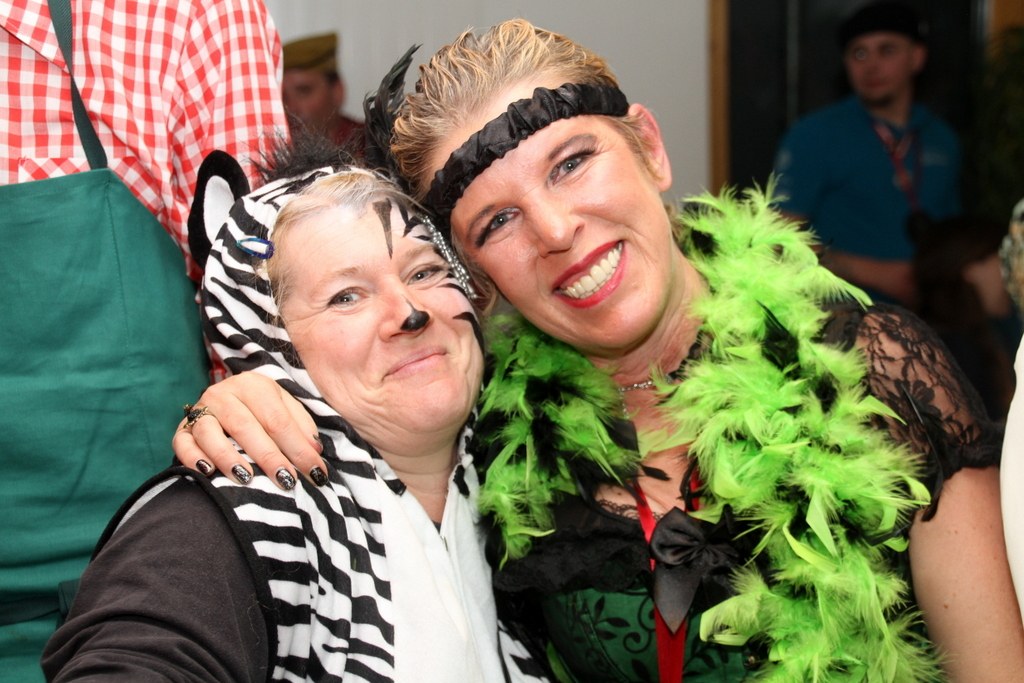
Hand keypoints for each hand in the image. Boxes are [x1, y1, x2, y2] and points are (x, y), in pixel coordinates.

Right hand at [172, 372, 326, 488]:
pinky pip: (183, 442)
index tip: (316, 473)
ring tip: (246, 477)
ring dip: (227, 456)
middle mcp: (224, 393)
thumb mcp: (286, 410)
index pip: (278, 420)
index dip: (299, 448)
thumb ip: (302, 427)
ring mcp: (201, 409)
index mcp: (254, 385)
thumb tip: (314, 451)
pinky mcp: (182, 427)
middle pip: (246, 426)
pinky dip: (193, 457)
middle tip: (286, 481)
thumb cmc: (264, 412)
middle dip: (268, 456)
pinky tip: (208, 472)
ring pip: (210, 432)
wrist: (229, 404)